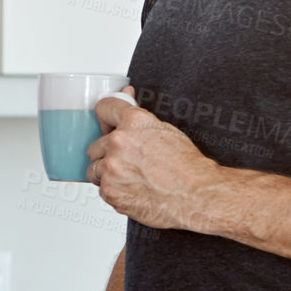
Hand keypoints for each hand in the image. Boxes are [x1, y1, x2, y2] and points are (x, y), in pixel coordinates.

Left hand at [86, 87, 222, 230]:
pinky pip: (100, 188)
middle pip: (96, 144)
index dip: (106, 118)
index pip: (104, 108)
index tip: (107, 123)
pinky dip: (113, 190)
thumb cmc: (187, 167)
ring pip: (94, 168)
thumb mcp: (164, 130)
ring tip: (131, 178)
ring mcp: (111, 167)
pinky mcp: (109, 189)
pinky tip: (132, 190)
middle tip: (129, 162)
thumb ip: (137, 116)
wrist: (196, 196)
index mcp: (134, 122)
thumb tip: (125, 93)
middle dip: (109, 153)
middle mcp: (119, 142)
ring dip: (107, 173)